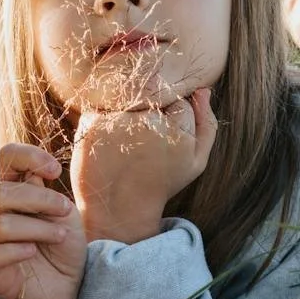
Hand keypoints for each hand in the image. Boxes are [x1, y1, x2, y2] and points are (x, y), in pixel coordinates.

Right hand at [0, 143, 85, 298]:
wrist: (66, 290)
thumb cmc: (64, 250)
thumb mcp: (65, 217)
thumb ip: (47, 194)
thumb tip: (31, 177)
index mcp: (16, 194)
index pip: (7, 158)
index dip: (28, 156)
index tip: (55, 171)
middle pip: (2, 192)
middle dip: (40, 200)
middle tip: (64, 213)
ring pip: (1, 223)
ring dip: (38, 229)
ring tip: (59, 238)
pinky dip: (16, 250)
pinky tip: (33, 253)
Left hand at [71, 87, 216, 243]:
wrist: (118, 208)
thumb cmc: (160, 182)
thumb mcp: (195, 161)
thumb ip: (206, 124)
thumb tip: (203, 90)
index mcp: (178, 132)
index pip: (179, 101)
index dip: (172, 119)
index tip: (163, 141)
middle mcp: (149, 124)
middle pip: (154, 95)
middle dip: (151, 112)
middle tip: (143, 142)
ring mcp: (118, 122)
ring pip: (128, 96)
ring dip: (127, 112)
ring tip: (126, 143)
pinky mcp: (92, 124)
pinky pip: (102, 105)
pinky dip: (104, 118)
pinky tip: (108, 142)